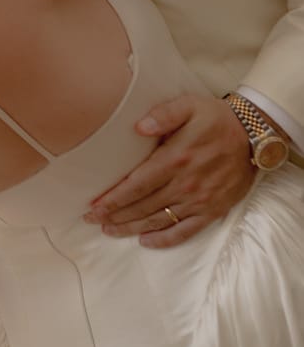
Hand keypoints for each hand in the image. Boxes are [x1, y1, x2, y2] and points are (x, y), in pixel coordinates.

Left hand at [85, 93, 252, 246]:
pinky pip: (185, 231)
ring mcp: (199, 200)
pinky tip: (146, 241)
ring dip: (132, 228)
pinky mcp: (212, 210)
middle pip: (142, 206)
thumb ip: (162, 114)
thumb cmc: (215, 118)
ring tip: (111, 230)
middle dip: (115, 215)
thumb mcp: (189, 105)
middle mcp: (185, 184)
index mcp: (175, 158)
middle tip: (92, 220)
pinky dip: (165, 239)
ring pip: (159, 220)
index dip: (113, 198)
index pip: (136, 185)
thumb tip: (138, 127)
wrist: (254, 136)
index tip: (93, 207)